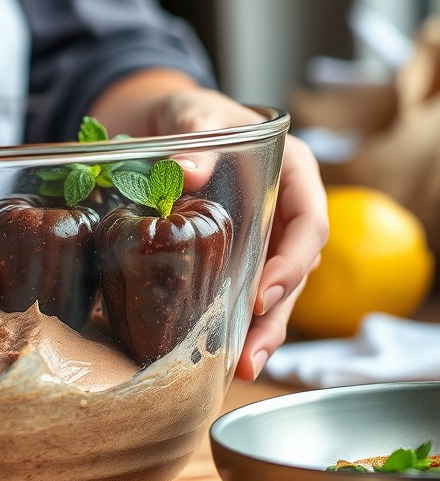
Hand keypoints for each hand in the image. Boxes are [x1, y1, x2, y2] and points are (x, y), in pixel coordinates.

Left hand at [149, 88, 328, 379]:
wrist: (171, 122)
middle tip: (252, 351)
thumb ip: (195, 138)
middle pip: (296, 268)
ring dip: (262, 328)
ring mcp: (267, 232)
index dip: (292, 261)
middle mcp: (287, 208)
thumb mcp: (194, 116)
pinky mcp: (242, 250)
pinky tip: (226, 353)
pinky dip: (239, 319)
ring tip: (242, 366)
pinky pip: (248, 288)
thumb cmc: (194, 114)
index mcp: (294, 172)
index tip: (263, 292)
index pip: (309, 223)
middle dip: (276, 313)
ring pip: (276, 287)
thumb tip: (186, 172)